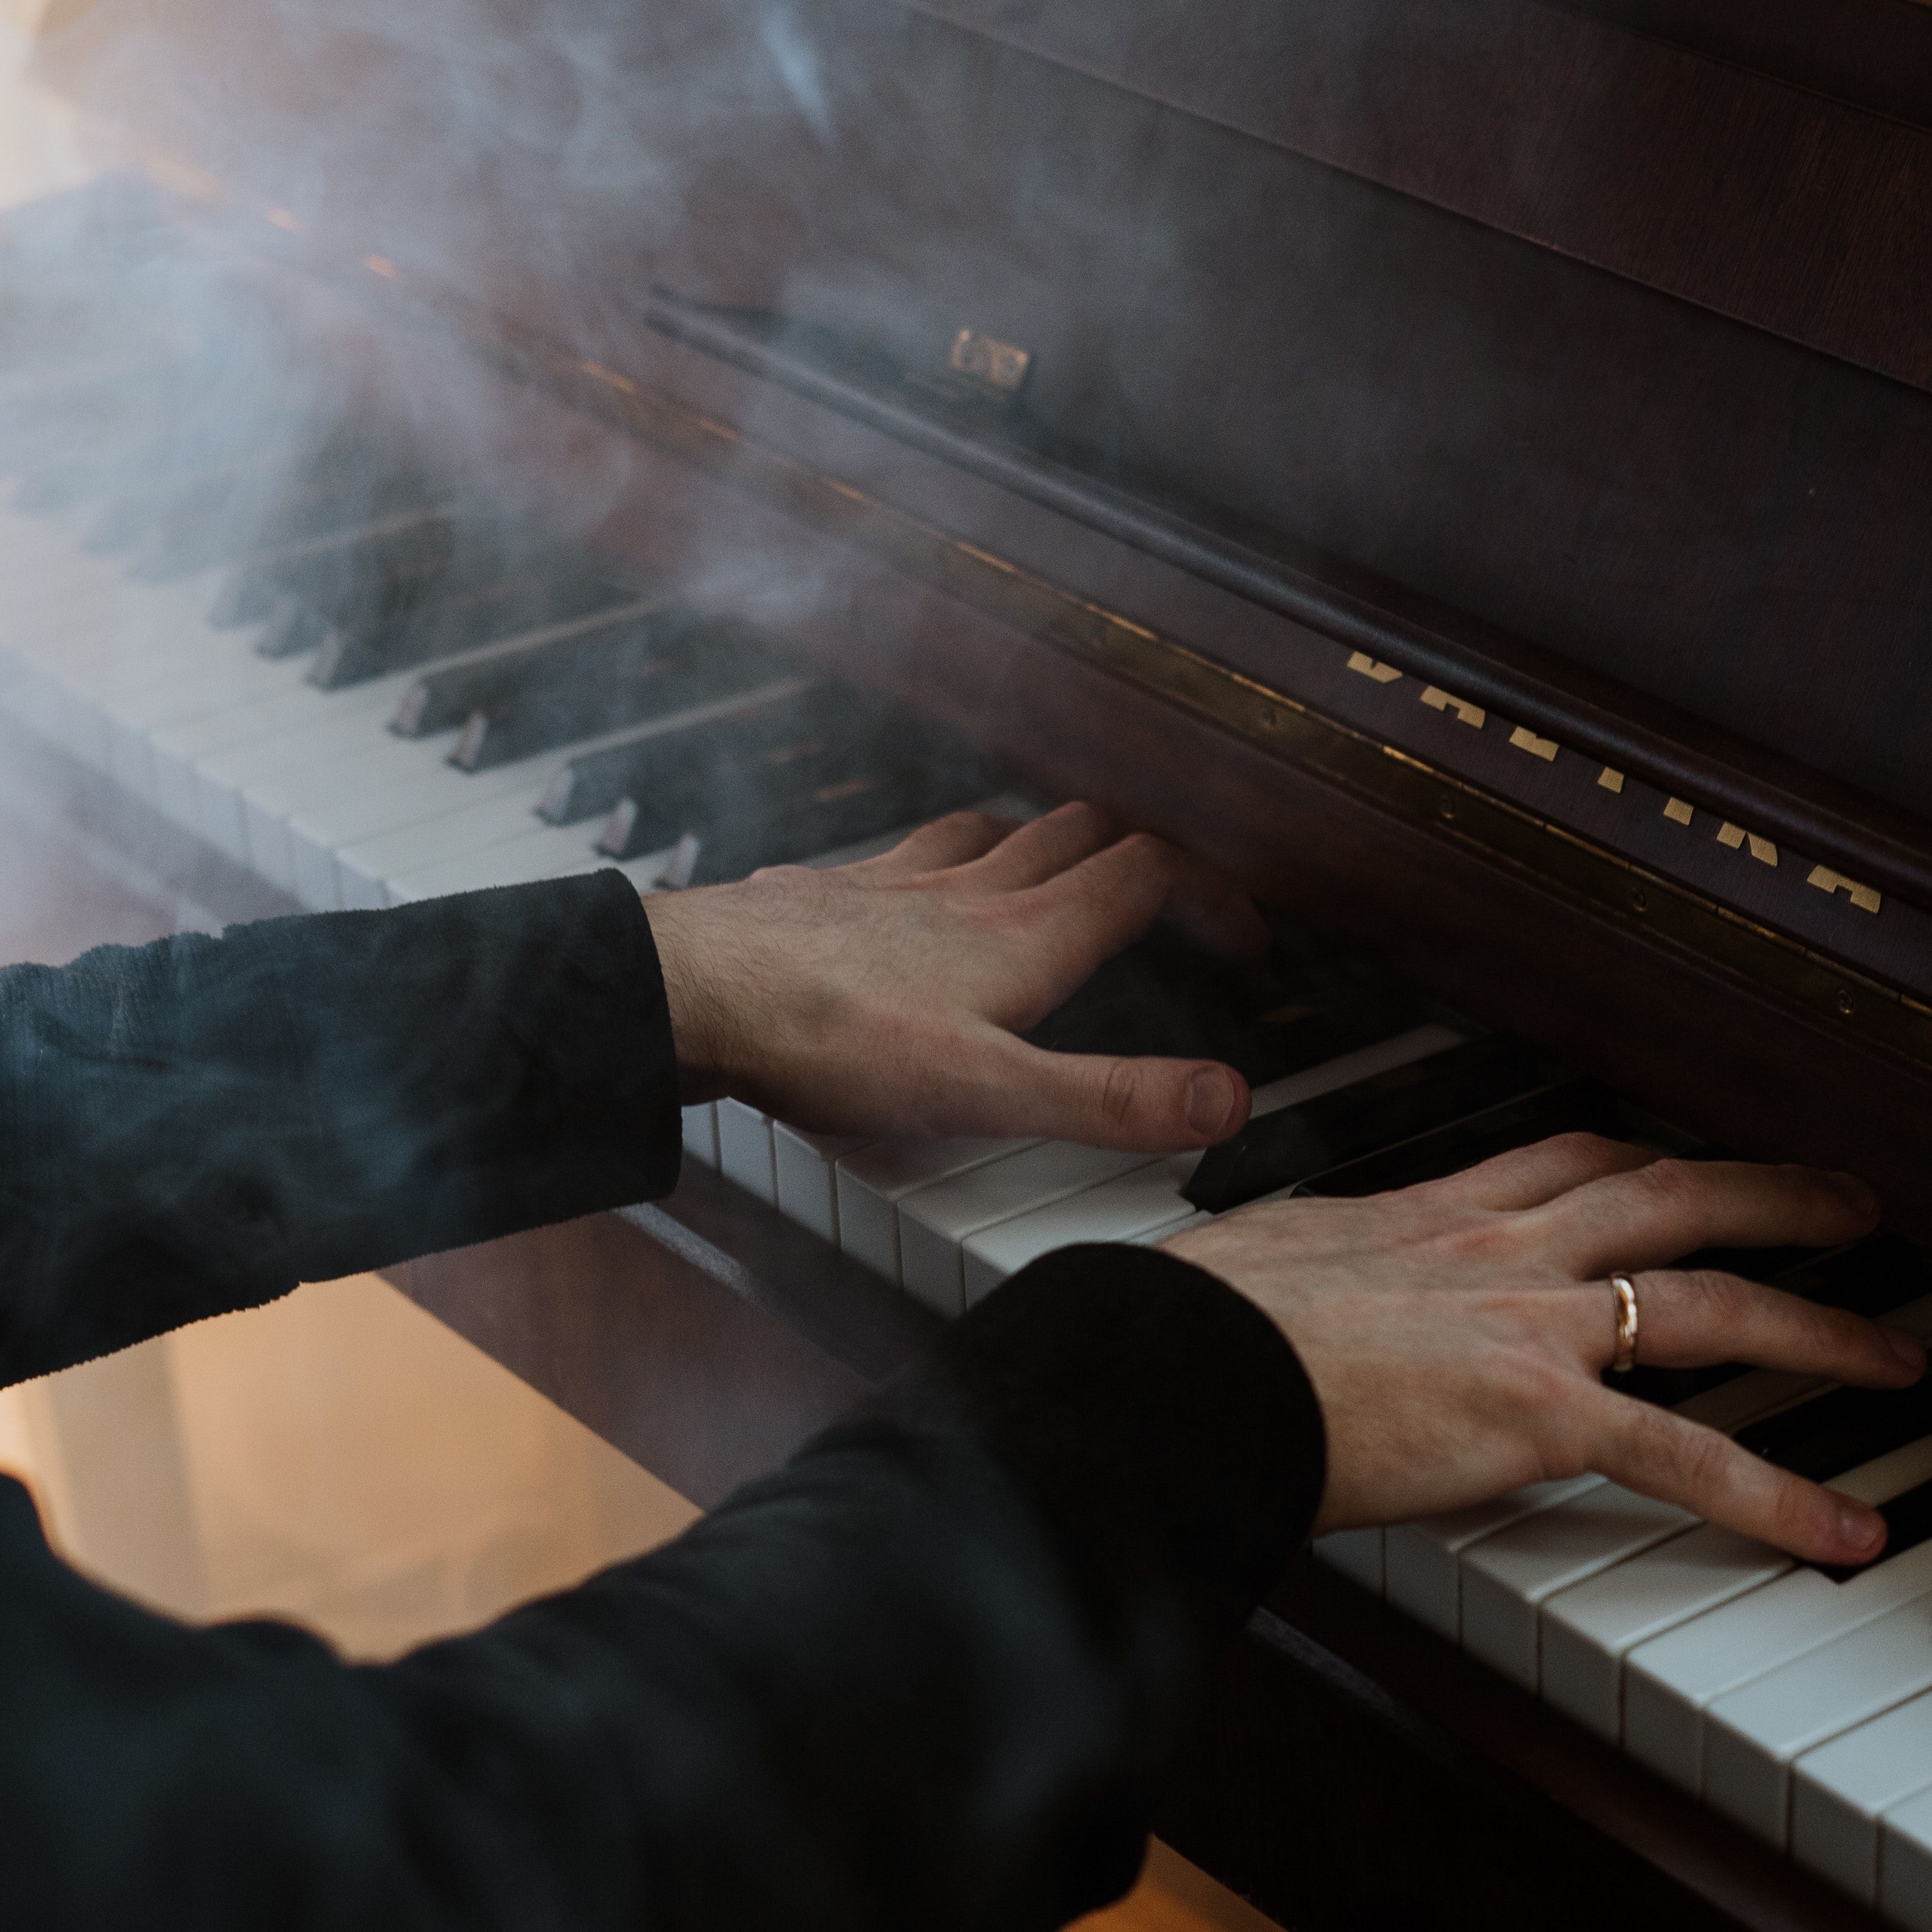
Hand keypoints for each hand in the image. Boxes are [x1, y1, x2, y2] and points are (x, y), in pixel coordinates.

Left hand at [645, 804, 1266, 1146]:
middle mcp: (965, 893)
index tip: (1239, 931)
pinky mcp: (823, 894)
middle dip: (1136, 852)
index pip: (1145, 876)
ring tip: (1056, 863)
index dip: (1208, 894)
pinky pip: (894, 855)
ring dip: (1038, 839)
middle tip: (1163, 891)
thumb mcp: (991, 1093)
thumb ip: (1110, 1098)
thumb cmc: (827, 1041)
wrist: (692, 994)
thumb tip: (1225, 1100)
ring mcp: (890, 885)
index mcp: (1022, 935)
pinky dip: (929, 860)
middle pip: (1076, 834)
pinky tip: (905, 888)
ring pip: (988, 831)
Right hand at [1167, 1136, 1926, 1561]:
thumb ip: (1292, 1277)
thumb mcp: (1245, 1269)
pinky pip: (1689, 1456)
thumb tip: (1263, 1293)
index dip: (1640, 1159)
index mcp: (1418, 1213)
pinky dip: (1782, 1496)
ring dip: (1821, 1327)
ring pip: (1710, 1302)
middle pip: (1668, 1194)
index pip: (1560, 1161)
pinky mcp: (1536, 1411)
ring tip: (1900, 1357)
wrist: (1166, 1369)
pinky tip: (1845, 1532)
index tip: (1687, 1160)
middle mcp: (1491, 1247)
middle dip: (1773, 1197)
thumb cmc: (1170, 1338)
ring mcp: (1525, 1322)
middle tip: (1854, 1207)